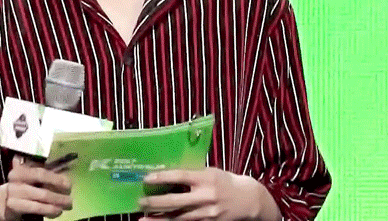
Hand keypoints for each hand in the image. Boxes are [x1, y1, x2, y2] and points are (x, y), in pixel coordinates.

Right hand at [3, 155, 72, 220]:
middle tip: (70, 198)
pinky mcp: (14, 207)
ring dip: (56, 203)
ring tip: (67, 206)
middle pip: (42, 188)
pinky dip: (48, 210)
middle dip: (59, 194)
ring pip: (40, 199)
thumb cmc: (21, 185)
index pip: (41, 173)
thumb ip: (41, 174)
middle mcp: (16, 180)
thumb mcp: (29, 176)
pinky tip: (57, 212)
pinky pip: (35, 208)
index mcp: (21, 169)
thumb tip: (64, 174)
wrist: (2, 200)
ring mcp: (14, 194)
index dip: (56, 179)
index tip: (68, 184)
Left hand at [138, 168, 280, 220]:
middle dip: (155, 202)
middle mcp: (206, 196)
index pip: (180, 176)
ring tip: (143, 218)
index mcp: (205, 177)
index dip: (162, 177)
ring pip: (178, 218)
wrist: (248, 200)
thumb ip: (192, 173)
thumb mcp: (209, 171)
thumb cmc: (225, 181)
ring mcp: (207, 213)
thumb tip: (167, 173)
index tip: (146, 178)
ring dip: (159, 219)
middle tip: (140, 201)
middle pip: (176, 201)